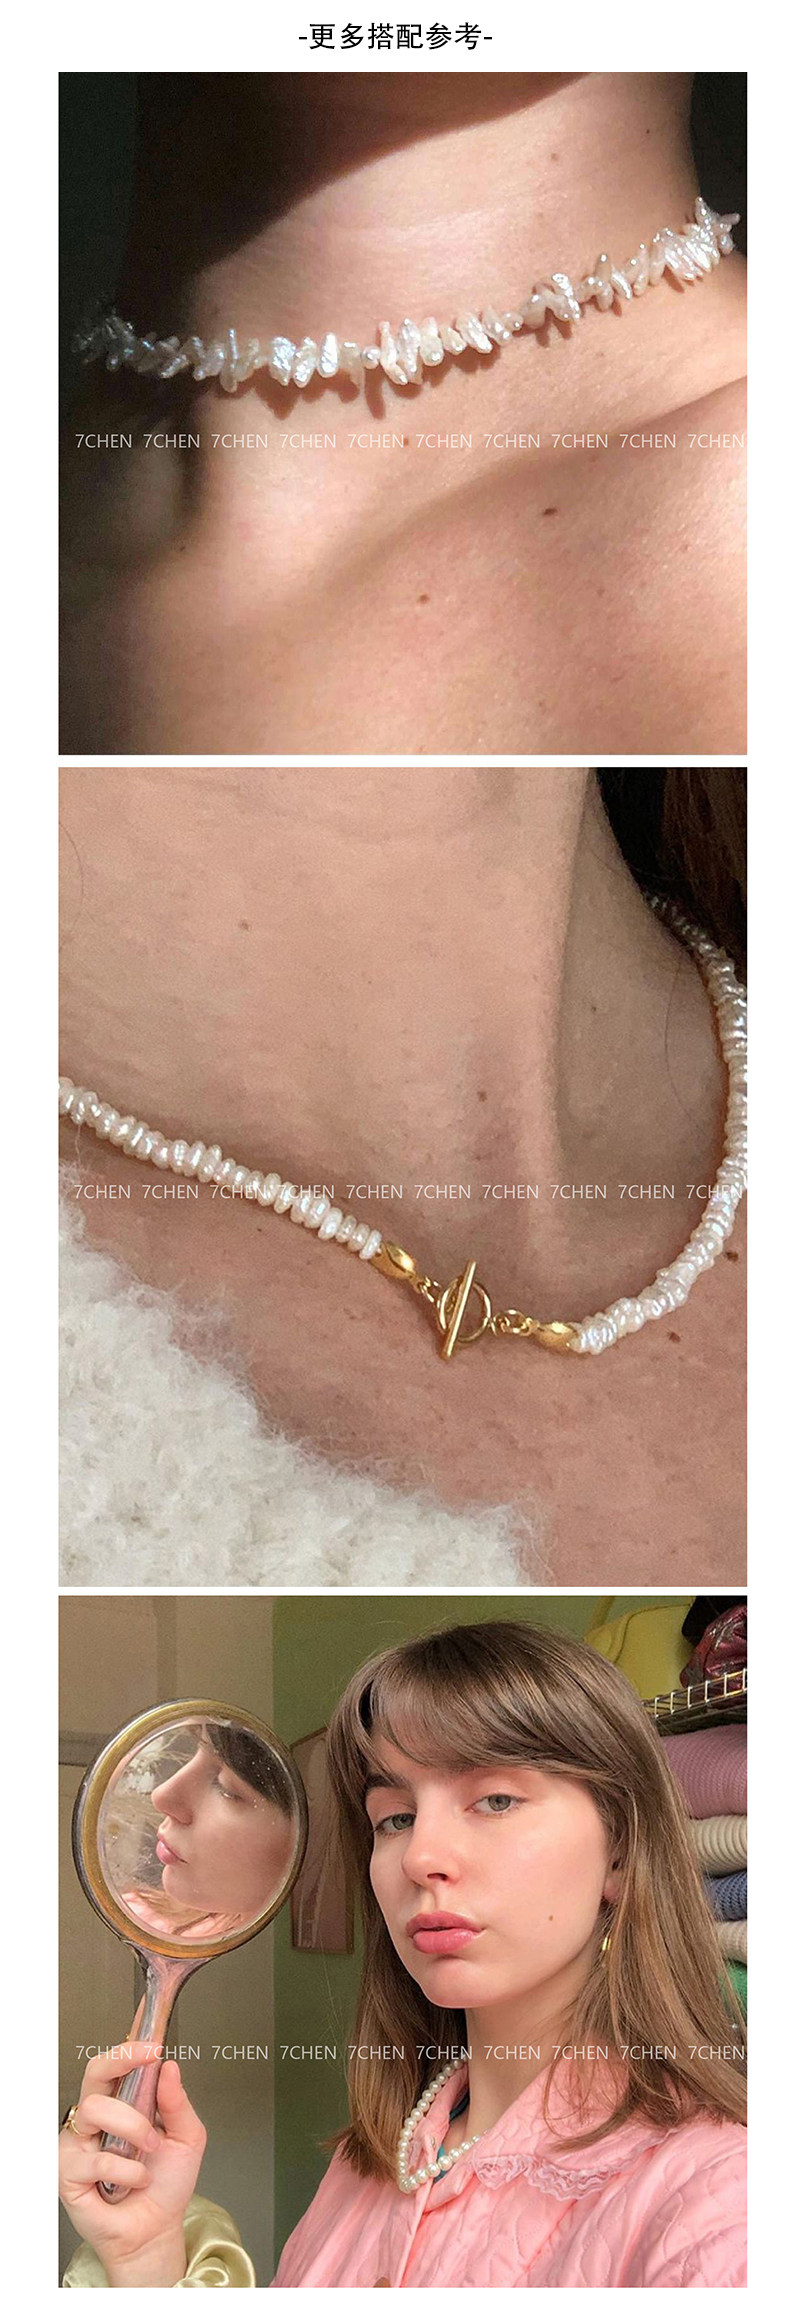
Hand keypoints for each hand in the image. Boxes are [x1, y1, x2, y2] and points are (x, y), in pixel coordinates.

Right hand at [59, 2039, 205, 2286]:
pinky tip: (135, 2180)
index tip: (153, 2042)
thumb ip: (178, 2103)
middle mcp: (98, 2117)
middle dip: (122, 2062)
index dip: (129, 2046)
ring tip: (149, 2149)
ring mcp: (80, 2143)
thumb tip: (169, 2068)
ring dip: (133, 2127)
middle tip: (149, 2063)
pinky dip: (127, 2171)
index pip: (117, 2063)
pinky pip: (97, 2158)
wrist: (156, 2229)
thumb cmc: (166, 2184)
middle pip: (94, 2072)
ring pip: (96, 2109)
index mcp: (123, 2102)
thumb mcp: (187, 2138)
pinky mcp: (69, 2172)